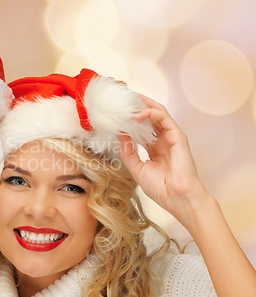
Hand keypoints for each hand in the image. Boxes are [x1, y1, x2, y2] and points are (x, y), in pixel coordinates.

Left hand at [118, 95, 210, 229]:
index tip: (117, 111)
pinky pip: (164, 119)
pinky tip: (137, 115)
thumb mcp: (136, 168)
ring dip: (143, 105)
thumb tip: (119, 134)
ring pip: (158, 113)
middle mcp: (163, 140)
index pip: (142, 128)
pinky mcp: (178, 137)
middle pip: (150, 117)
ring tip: (129, 99)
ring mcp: (172, 138)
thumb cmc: (161, 188)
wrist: (178, 198)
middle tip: (123, 97)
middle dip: (138, 106)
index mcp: (155, 148)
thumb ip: (127, 151)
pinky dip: (151, 113)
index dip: (130, 119)